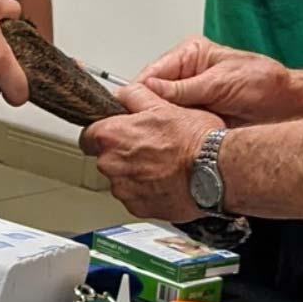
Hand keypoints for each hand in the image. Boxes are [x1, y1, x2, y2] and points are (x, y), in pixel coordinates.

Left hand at [80, 84, 224, 222]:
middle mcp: (111, 165)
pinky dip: (146, 190)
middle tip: (148, 146)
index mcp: (111, 136)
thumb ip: (136, 96)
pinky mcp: (138, 208)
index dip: (102, 133)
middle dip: (122, 153)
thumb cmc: (194, 140)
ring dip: (134, 173)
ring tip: (162, 164)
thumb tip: (125, 93)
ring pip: (121, 179)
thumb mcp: (164, 105)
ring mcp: (124, 189)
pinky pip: (135, 197)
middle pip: (105, 158)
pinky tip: (165, 180)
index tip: (115, 134)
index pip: (87, 136)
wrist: (215, 172)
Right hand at [135, 35, 297, 126]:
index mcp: (190, 55)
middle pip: (152, 93)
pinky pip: (176, 125)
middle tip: (139, 125)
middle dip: (146, 109)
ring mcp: (191, 98)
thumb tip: (151, 88)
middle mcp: (186, 76)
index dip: (139, 89)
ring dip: (159, 123)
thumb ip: (185, 88)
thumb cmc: (264, 83)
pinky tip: (168, 141)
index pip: (153, 71)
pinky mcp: (197, 117)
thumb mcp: (221, 82)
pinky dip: (172, 133)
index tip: (128, 105)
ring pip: (161, 112)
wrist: (288, 107)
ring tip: (153, 135)